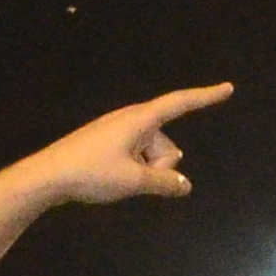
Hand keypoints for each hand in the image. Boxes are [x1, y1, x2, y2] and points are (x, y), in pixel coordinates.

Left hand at [12, 84, 232, 208]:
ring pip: (151, 154)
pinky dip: (133, 170)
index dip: (206, 97)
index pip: (181, 103)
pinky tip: (111, 179)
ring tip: (118, 181)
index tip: (227, 89)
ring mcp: (118, 131)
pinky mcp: (108, 143)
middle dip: (161, 165)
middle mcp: (131, 120)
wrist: (48, 175)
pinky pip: (135, 156)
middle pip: (166, 144)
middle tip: (134, 179)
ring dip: (145, 171)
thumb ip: (164, 183)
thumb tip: (185, 186)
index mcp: (140, 120)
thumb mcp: (134, 181)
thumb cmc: (92, 173)